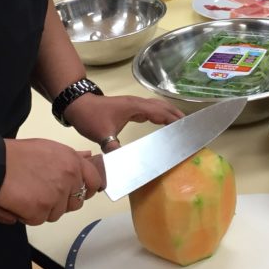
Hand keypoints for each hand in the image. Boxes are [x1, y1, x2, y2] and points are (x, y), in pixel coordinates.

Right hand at [0, 138, 103, 225]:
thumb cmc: (18, 155)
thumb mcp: (49, 148)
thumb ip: (71, 156)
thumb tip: (88, 156)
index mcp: (73, 161)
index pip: (94, 181)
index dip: (86, 189)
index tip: (77, 192)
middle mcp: (69, 178)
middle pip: (76, 202)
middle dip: (62, 201)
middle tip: (43, 193)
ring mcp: (56, 196)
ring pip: (57, 213)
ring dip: (44, 209)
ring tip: (28, 194)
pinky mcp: (41, 211)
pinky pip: (39, 220)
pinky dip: (29, 215)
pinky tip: (19, 201)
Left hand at [64, 92, 184, 145]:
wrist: (78, 105)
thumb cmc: (91, 117)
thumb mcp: (102, 135)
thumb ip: (114, 149)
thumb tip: (123, 165)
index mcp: (135, 107)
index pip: (160, 112)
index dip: (174, 119)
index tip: (187, 127)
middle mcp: (138, 103)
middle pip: (163, 106)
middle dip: (177, 115)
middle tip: (191, 126)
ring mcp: (134, 104)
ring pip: (157, 106)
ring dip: (170, 113)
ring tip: (182, 123)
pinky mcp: (130, 107)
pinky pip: (150, 109)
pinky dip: (160, 114)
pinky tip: (162, 122)